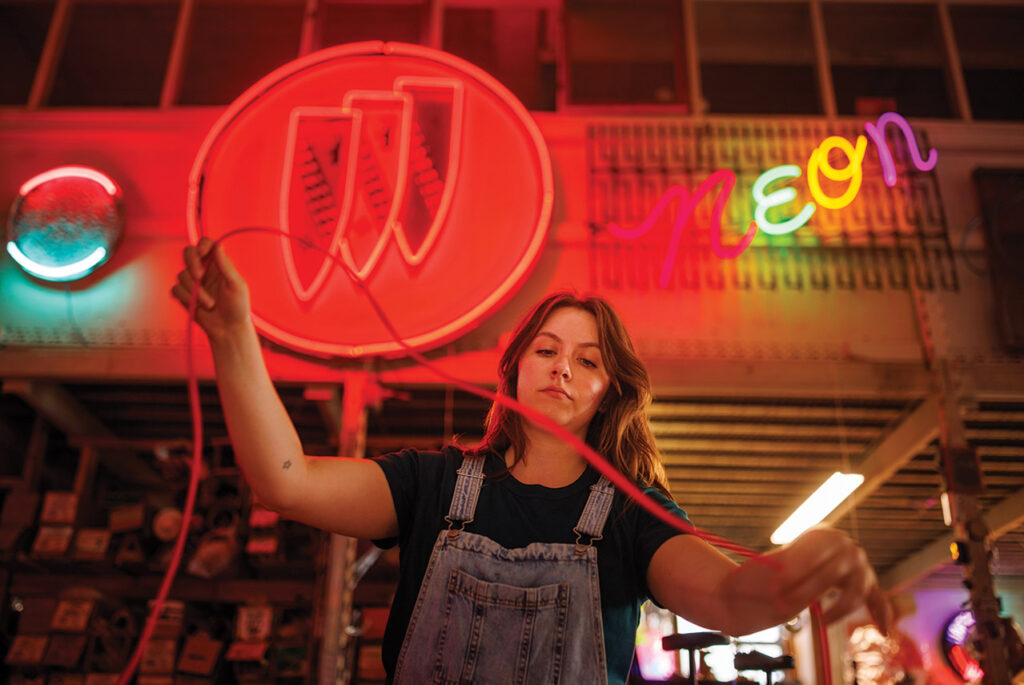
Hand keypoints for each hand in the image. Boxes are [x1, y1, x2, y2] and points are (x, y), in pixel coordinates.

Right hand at [171, 237, 250, 339]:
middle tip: (200, 276)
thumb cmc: (237, 307)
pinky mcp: (184, 294)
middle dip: (192, 264)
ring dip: (195, 291)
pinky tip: (197, 306)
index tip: (202, 253)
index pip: (206, 244)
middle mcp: (204, 269)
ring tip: (210, 304)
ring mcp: (193, 282)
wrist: (227, 329)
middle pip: (188, 253)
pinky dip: (186, 298)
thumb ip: (226, 266)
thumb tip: (218, 246)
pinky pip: (176, 289)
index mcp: (218, 264)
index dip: (202, 245)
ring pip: (182, 274)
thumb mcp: (236, 285)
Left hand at [771, 526, 890, 633]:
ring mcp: (862, 566)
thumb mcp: (784, 556)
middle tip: (784, 605)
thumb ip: (780, 564)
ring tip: (821, 620)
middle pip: (831, 573)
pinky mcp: (869, 584)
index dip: (794, 571)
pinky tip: (883, 632)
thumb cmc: (792, 559)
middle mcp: (849, 548)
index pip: (812, 555)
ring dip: (838, 608)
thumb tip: (762, 573)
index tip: (774, 586)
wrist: (811, 558)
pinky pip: (878, 600)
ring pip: (855, 590)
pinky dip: (882, 615)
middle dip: (806, 591)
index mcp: (827, 536)